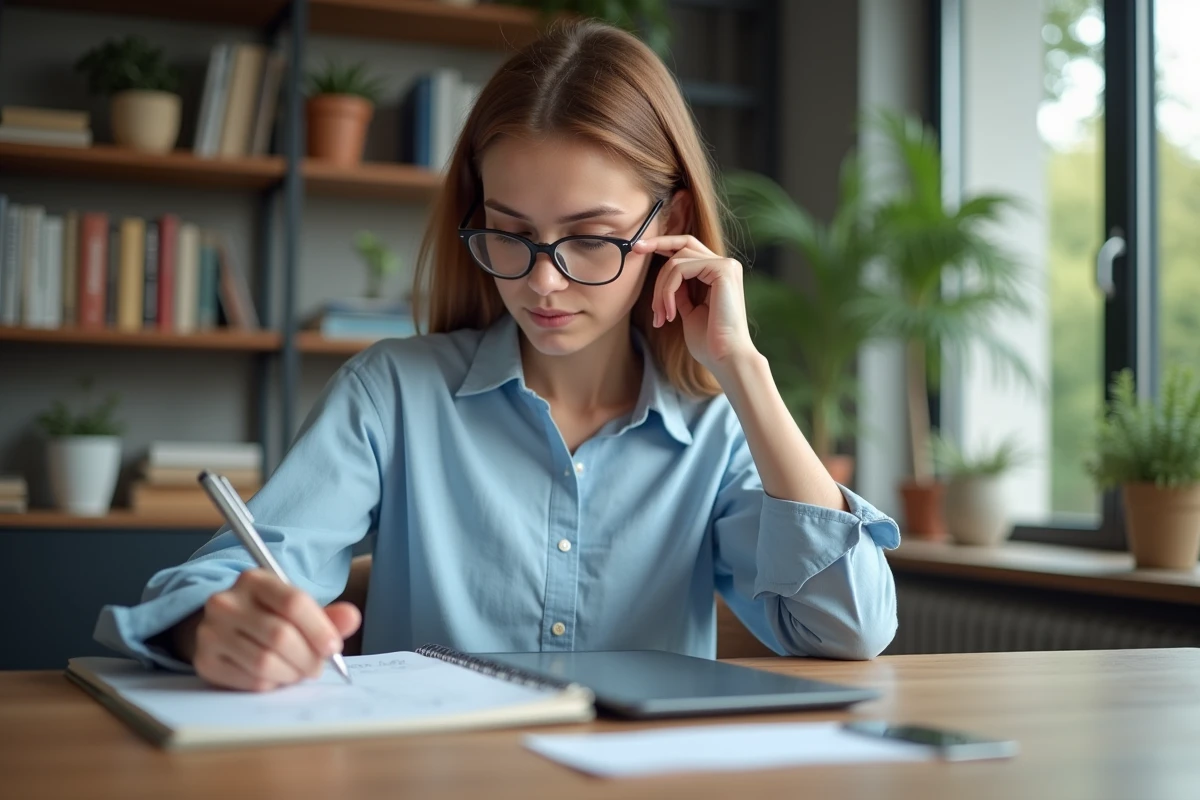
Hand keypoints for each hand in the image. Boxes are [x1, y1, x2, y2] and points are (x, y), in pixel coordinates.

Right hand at [185, 569, 360, 691]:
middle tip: (317, 667)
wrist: (224, 630)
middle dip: (307, 657)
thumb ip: (327, 615)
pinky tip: (275, 676)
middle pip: (280, 636)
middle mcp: (226, 602)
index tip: (333, 647)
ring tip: (298, 671)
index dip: (319, 628)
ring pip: (265, 662)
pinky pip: (250, 681)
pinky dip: (271, 684)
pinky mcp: (205, 661)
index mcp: (254, 580)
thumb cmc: (269, 617)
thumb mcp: (297, 609)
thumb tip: (351, 618)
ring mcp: (211, 632)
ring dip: (291, 674)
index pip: (293, 602)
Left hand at [633, 235, 757, 375]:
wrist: (726, 358)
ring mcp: (726, 265)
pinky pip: (681, 269)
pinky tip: (670, 315)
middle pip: (683, 244)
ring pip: (677, 261)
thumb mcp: (689, 311)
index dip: (664, 244)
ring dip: (660, 289)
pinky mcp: (723, 270)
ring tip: (660, 316)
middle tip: (634, 250)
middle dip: (656, 244)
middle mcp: (725, 265)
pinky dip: (668, 292)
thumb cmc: (709, 342)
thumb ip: (680, 292)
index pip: (689, 248)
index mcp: (718, 273)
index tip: (638, 249)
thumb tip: (665, 279)